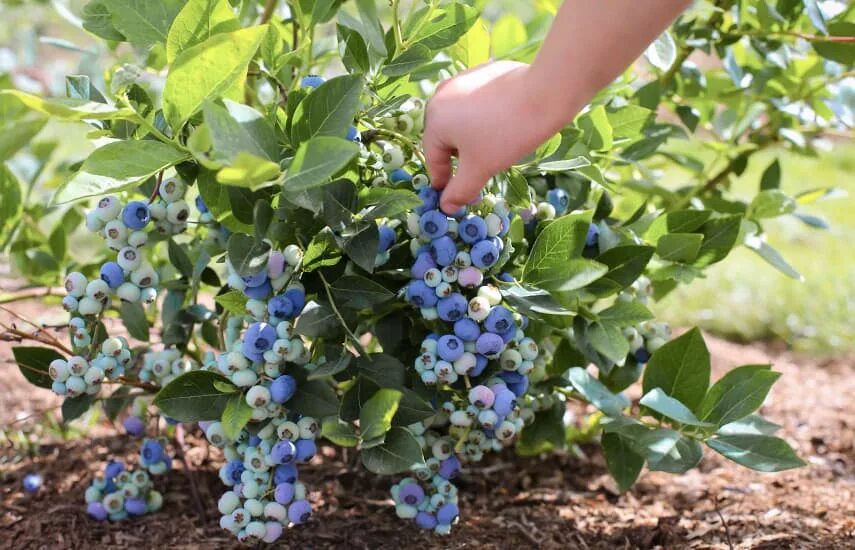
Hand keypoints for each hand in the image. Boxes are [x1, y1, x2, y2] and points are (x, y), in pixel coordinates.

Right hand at [424, 61, 581, 213]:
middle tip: (481, 174)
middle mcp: (441, 95)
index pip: (433, 159)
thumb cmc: (507, 133)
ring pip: (461, 121)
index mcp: (434, 118)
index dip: (446, 183)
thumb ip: (460, 190)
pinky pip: (475, 104)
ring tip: (495, 150)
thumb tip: (445, 207)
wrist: (546, 92)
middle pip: (445, 138)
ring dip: (472, 140)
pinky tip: (503, 126)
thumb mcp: (480, 168)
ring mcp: (461, 79)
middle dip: (461, 160)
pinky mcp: (482, 72)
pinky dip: (484, 119)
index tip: (460, 197)